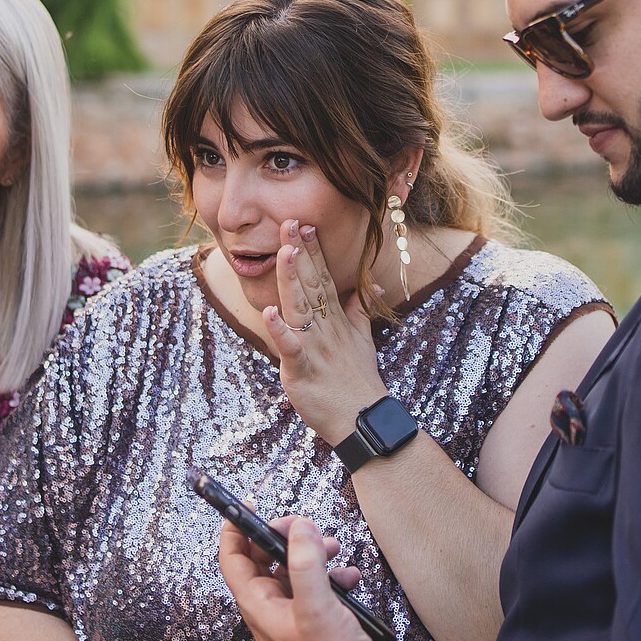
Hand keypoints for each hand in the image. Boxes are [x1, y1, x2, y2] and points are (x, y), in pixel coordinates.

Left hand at [220, 517, 371, 640]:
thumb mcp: (315, 606)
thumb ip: (305, 562)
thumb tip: (300, 527)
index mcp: (258, 606)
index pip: (233, 559)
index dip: (234, 529)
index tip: (245, 505)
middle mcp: (270, 611)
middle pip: (264, 561)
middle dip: (285, 538)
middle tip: (306, 528)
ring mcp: (291, 618)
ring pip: (293, 573)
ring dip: (311, 556)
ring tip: (334, 549)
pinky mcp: (313, 625)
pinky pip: (315, 590)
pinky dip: (330, 577)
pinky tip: (349, 578)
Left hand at [262, 219, 388, 444]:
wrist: (364, 419)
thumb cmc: (359, 380)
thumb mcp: (362, 339)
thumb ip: (359, 311)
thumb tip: (372, 288)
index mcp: (335, 320)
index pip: (323, 279)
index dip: (313, 252)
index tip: (304, 224)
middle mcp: (325, 328)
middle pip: (311, 285)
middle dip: (300, 253)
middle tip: (291, 221)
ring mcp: (315, 347)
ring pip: (300, 308)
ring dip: (292, 280)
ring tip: (285, 252)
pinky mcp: (303, 370)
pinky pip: (291, 349)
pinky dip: (280, 332)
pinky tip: (268, 313)